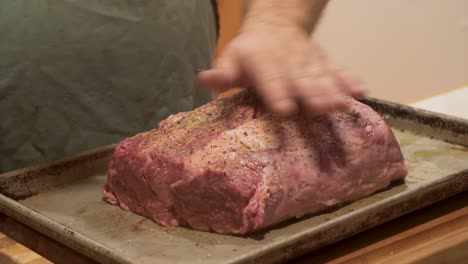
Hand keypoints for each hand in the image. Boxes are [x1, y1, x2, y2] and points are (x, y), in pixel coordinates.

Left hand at [198, 24, 364, 115]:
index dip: (276, 92)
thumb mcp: (231, 59)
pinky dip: (348, 79)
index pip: (269, 78)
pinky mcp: (323, 63)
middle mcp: (287, 60)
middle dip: (311, 94)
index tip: (283, 109)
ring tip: (342, 103)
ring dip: (333, 89)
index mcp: (261, 61)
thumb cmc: (250, 53)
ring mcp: (308, 61)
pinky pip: (337, 70)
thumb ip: (223, 74)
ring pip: (321, 76)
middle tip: (322, 108)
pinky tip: (360, 90)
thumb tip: (204, 79)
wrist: (276, 26)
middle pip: (300, 79)